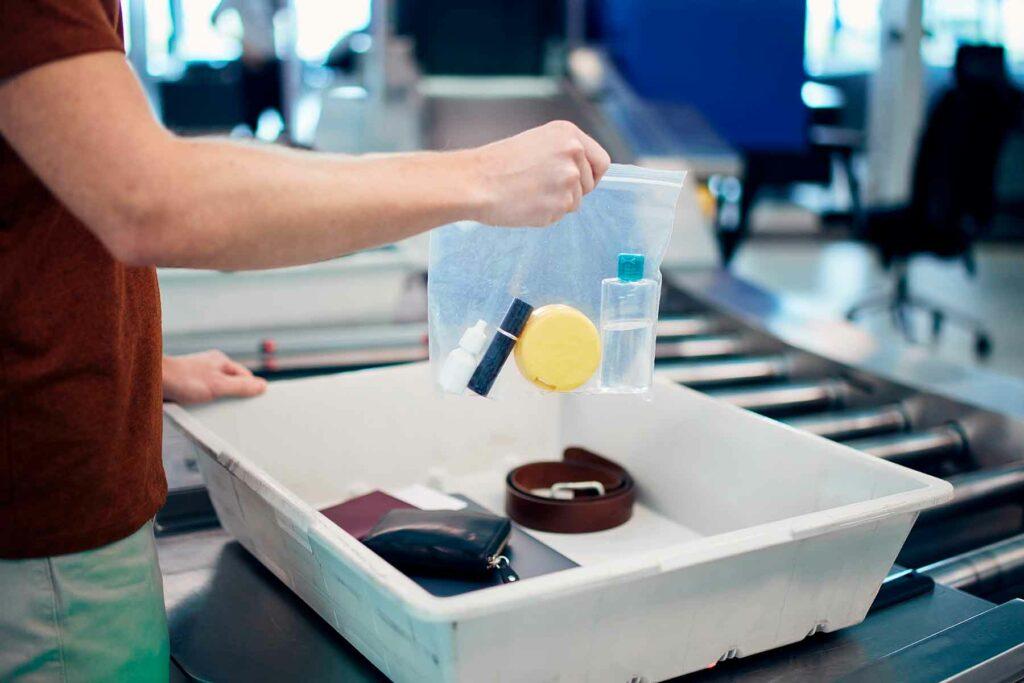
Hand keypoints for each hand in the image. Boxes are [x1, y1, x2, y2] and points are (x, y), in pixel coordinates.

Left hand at [162, 351, 267, 404]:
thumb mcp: (218, 385)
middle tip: (233, 409)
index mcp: (220, 361)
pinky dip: (203, 404)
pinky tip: (200, 410)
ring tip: (214, 410)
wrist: (152, 381)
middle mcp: (210, 366)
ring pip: (216, 391)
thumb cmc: (183, 379)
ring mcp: (197, 375)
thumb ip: (241, 386)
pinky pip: (201, 396)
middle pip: (231, 383)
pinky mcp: (186, 385)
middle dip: (233, 397)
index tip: (253, 402)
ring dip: (216, 402)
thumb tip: (262, 386)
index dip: (250, 389)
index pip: (245, 376)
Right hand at [466, 120, 611, 226]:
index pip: (602, 161)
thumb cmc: (497, 164)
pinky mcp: (560, 204)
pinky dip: (545, 214)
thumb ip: (563, 154)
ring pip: (574, 203)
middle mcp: (573, 154)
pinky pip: (559, 216)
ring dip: (556, 203)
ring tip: (529, 193)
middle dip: (572, 190)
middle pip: (589, 184)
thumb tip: (582, 173)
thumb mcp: (536, 143)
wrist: (475, 182)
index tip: (582, 181)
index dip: (592, 174)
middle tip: (542, 187)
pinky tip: (525, 203)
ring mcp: (568, 180)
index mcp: (568, 134)